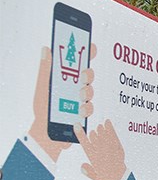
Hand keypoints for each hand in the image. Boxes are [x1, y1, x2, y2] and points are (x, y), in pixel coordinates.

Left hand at [29, 44, 95, 161]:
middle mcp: (75, 89)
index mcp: (66, 80)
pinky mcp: (84, 114)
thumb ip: (46, 69)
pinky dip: (86, 109)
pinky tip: (79, 111)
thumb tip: (47, 49)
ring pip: (90, 92)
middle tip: (83, 76)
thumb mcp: (43, 87)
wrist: (45, 132)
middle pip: (88, 76)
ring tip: (79, 97)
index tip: (92, 46)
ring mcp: (81, 101)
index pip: (79, 63)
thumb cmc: (42, 109)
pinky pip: (90, 109)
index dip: (87, 53)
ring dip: (86, 93)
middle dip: (88, 74)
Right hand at [75, 119, 127, 179]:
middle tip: (94, 132)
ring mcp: (111, 149)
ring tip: (100, 126)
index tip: (76, 125)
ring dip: (101, 130)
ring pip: (104, 135)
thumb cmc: (108, 178)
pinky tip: (107, 122)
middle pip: (95, 137)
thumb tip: (82, 166)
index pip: (85, 143)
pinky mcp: (118, 147)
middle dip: (94, 133)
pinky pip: (113, 135)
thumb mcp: (95, 177)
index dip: (80, 133)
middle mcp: (101, 152)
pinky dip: (110, 128)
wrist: (121, 179)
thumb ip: (88, 171)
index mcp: (93, 158)